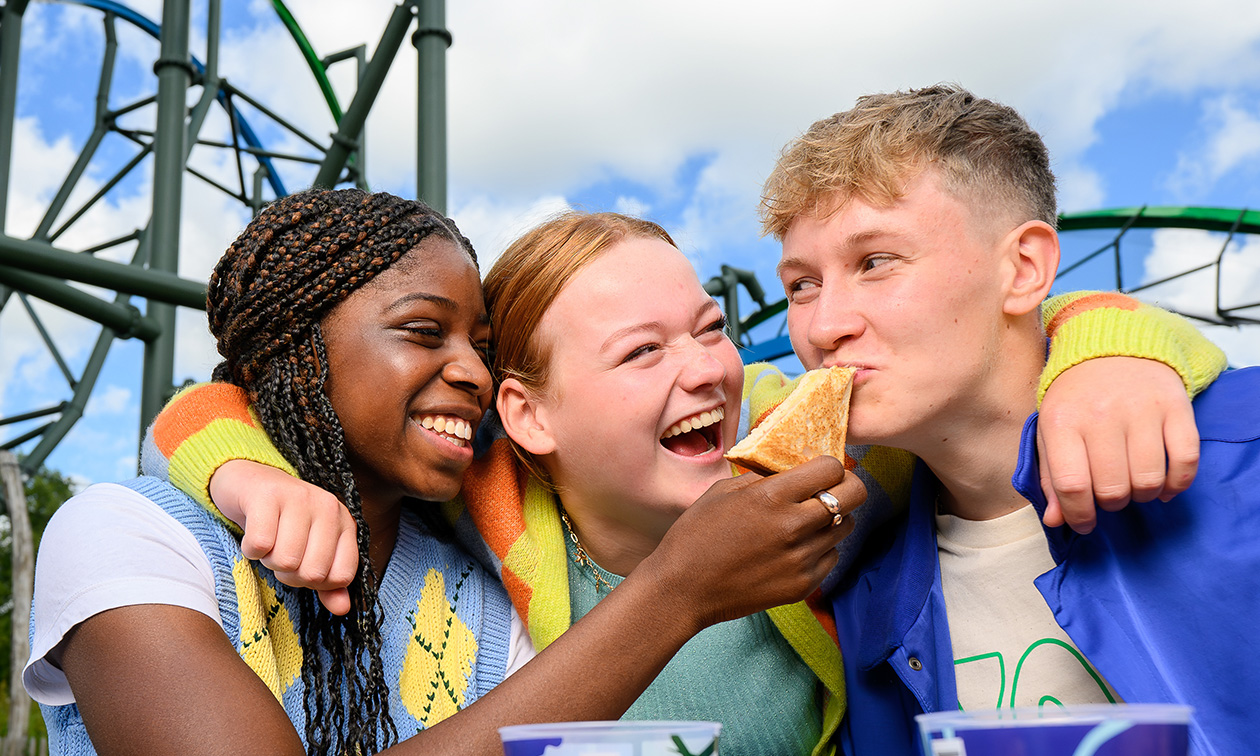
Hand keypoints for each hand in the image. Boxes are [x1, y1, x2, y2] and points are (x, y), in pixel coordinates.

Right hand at [209, 460, 358, 614]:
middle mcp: (327, 507)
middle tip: (281, 554)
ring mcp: (299, 497)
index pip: (341, 575)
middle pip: (312, 573)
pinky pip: (259, 544)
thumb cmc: (284, 523)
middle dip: (289, 574)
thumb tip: (342, 609)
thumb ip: (328, 583)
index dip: (317, 584)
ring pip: (285, 560)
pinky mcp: (267, 495)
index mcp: (344, 523)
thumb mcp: (312, 551)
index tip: (304, 567)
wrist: (249, 482)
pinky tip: (253, 535)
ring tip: (269, 543)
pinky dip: (250, 550)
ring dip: (269, 561)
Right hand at [645, 455, 864, 628]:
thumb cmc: (696, 535)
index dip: (829, 465)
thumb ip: (763, 477)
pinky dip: (821, 548)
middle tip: (831, 489)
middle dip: (847, 486)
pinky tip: (795, 548)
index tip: (820, 470)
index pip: (831, 468)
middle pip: (854, 495)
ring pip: (846, 527)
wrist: (682, 590)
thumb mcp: (723, 491)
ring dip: (833, 518)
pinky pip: (832, 557)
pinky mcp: (803, 585)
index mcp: (771, 497)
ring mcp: (801, 559)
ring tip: (807, 520)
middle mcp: (793, 527)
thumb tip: (795, 469)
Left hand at [1037, 356, 1199, 533]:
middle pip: (1112, 488)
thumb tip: (1057, 521)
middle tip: (1109, 496)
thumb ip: (1051, 476)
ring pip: (1148, 480)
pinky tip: (1163, 485)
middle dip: (1111, 504)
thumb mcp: (1050, 430)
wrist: (1112, 346)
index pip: (1071, 485)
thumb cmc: (1076, 397)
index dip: (1078, 515)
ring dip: (1142, 496)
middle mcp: (1101, 414)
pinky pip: (1185, 461)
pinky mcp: (1175, 406)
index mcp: (1062, 421)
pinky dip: (1177, 484)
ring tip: (1132, 486)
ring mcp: (1141, 409)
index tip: (1084, 523)